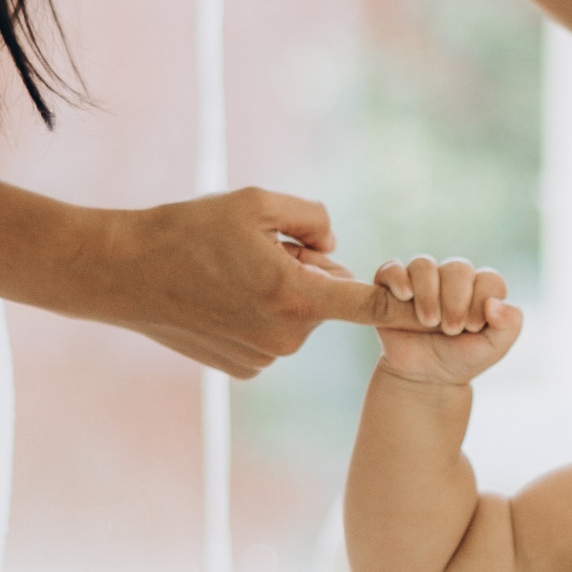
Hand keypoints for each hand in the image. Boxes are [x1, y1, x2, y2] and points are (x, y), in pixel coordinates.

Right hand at [75, 187, 395, 378]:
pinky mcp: (244, 369)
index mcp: (296, 297)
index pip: (371, 306)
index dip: (410, 307)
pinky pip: (273, 335)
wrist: (122, 274)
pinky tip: (218, 298)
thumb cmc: (188, 230)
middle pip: (326, 299)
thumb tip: (334, 250)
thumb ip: (313, 218)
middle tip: (254, 250)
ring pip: (298, 316)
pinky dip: (257, 315)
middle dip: (306, 272)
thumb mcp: (257, 202)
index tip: (448, 320)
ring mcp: (265, 359)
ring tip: (227, 273)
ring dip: (279, 293)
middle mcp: (286, 338)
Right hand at [367, 254, 523, 386]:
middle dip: (456, 300)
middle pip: (457, 268)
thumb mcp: (493, 349)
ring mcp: (422, 281)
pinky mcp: (393, 287)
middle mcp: (452, 279)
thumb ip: (509, 325)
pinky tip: (405, 296)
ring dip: (428, 292)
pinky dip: (398, 278)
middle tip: (451, 330)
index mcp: (481, 289)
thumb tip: (495, 303)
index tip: (473, 328)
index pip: (488, 278)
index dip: (482, 300)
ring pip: (423, 265)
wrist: (425, 378)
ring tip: (429, 321)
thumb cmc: (461, 359)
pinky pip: (392, 268)